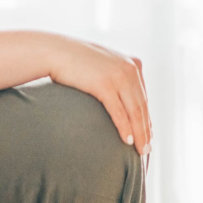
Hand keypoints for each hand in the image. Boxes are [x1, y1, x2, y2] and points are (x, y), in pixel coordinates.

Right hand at [45, 36, 151, 154]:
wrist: (54, 51)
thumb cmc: (75, 60)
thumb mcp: (102, 65)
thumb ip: (115, 76)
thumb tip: (119, 95)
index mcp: (133, 63)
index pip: (143, 97)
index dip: (146, 118)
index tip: (147, 135)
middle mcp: (130, 68)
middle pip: (142, 106)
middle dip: (145, 130)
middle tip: (147, 149)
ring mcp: (118, 76)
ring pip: (134, 111)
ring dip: (139, 133)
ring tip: (141, 150)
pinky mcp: (104, 84)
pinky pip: (119, 112)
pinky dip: (125, 128)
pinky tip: (127, 141)